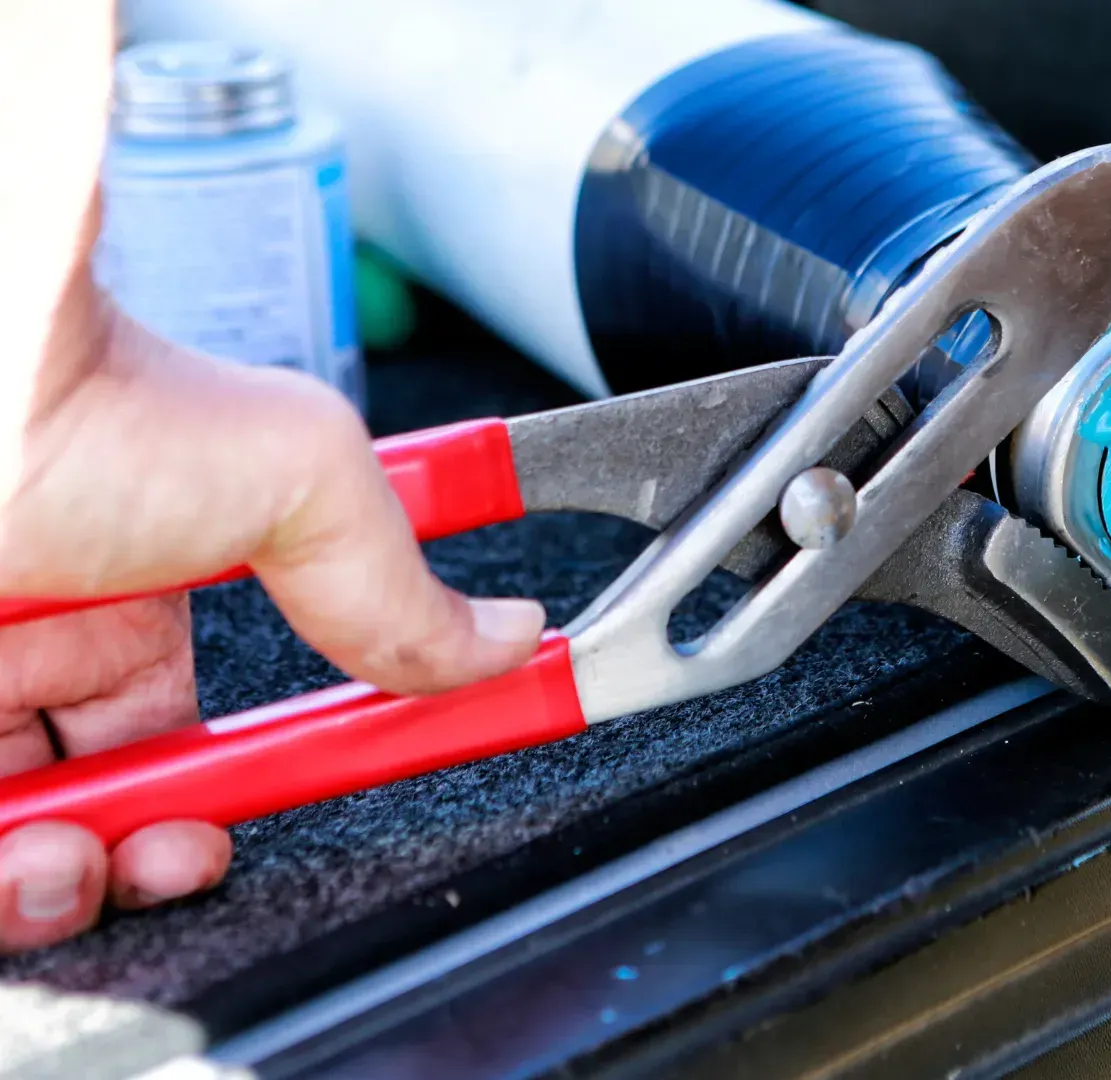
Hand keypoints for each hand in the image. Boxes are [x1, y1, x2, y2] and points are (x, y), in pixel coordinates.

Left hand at [0, 232, 546, 951]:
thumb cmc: (93, 403)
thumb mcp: (303, 476)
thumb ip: (404, 581)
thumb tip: (505, 641)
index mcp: (145, 610)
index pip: (224, 738)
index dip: (273, 785)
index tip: (313, 806)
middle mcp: (48, 660)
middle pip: (123, 817)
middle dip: (165, 858)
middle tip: (181, 849)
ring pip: (46, 850)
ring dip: (86, 882)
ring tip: (89, 855)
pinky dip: (16, 885)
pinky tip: (35, 852)